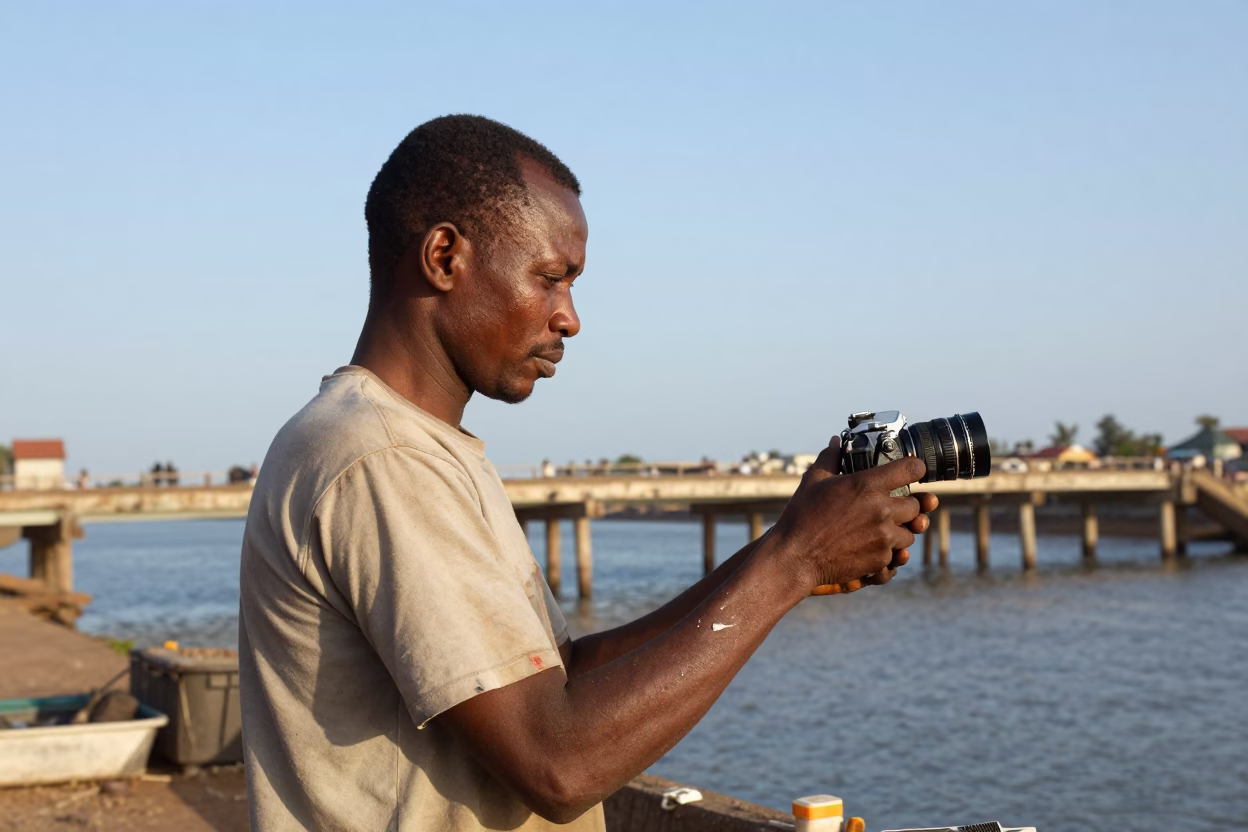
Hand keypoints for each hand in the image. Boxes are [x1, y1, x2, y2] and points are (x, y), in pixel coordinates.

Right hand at [768, 437, 935, 595]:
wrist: (795, 557)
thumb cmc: (801, 517)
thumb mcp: (813, 480)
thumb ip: (830, 458)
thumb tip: (835, 442)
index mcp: (867, 485)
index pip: (911, 469)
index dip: (915, 468)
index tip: (913, 471)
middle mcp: (882, 510)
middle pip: (916, 504)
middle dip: (906, 504)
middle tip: (890, 506)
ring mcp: (883, 537)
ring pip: (910, 532)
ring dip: (900, 529)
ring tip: (880, 529)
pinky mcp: (880, 560)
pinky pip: (896, 554)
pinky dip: (887, 551)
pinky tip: (870, 546)